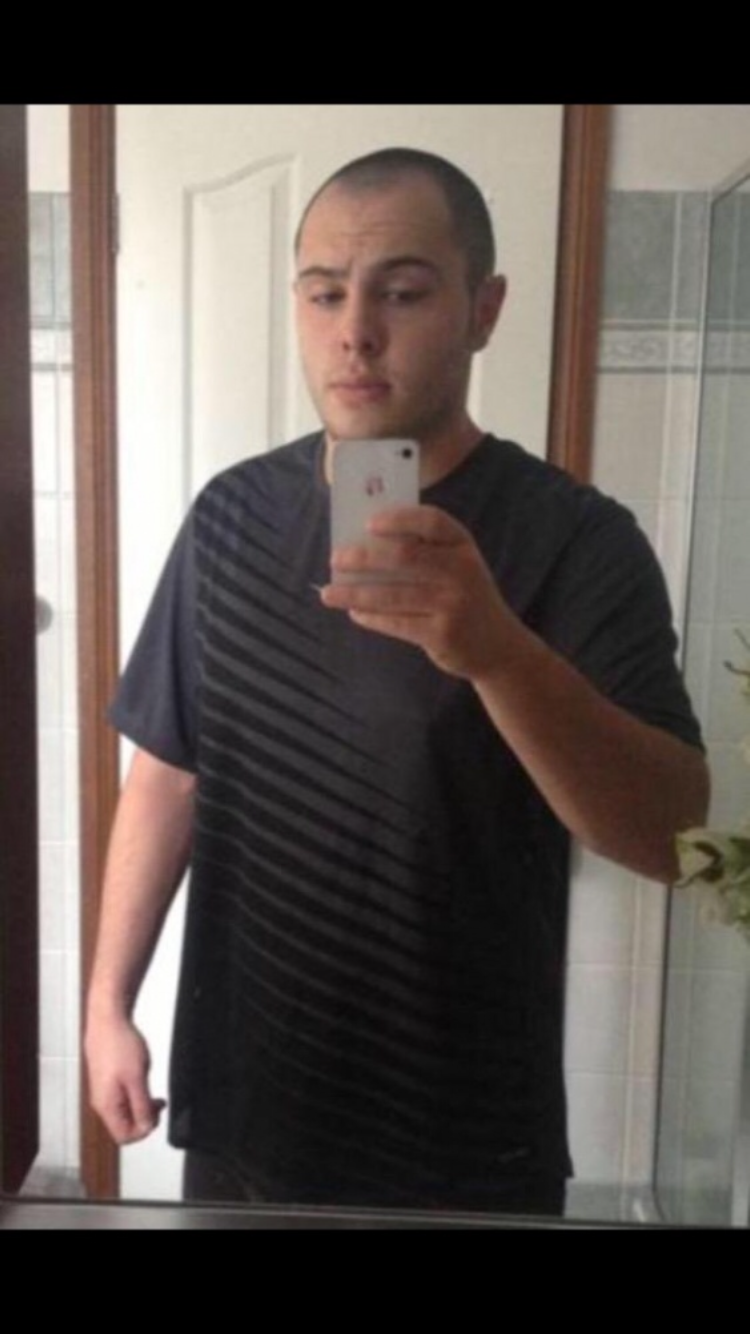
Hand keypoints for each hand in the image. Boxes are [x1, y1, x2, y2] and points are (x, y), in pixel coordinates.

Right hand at [85, 1014, 165, 1145]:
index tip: (157, 1115)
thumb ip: (142, 1107)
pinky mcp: (105, 1079)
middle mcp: (101, 1102)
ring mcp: (102, 1090)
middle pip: (124, 1125)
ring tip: (152, 1091)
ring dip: (141, 1104)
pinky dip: (134, 1093)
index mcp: (106, 1106)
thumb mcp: (137, 1079)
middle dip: (144, 1117)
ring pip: (124, 1110)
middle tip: (158, 1103)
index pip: (124, 1136)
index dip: (144, 1131)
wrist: (108, 1020)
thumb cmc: (119, 1044)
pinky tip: (141, 1080)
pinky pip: (121, 1097)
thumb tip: (146, 1127)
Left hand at [321, 504, 514, 678]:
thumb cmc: (466, 598)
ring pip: (392, 594)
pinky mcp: (441, 634)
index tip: (369, 522)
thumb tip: (364, 545)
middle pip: (404, 556)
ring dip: (355, 593)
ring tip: (328, 593)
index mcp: (463, 545)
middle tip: (336, 558)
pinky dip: (370, 617)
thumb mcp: (458, 567)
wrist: (500, 646)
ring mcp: (452, 604)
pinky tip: (354, 613)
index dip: (399, 519)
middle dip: (364, 557)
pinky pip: (396, 623)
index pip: (431, 521)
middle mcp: (461, 571)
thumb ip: (425, 553)